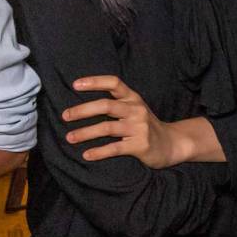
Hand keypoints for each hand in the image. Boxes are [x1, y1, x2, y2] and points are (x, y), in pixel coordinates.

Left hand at [64, 76, 189, 168]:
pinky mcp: (140, 146)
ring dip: (85, 133)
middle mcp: (136, 110)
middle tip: (65, 116)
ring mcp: (139, 128)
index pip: (113, 83)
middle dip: (82, 110)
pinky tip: (86, 155)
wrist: (172, 144)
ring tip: (70, 138)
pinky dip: (98, 152)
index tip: (75, 85)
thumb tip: (82, 104)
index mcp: (133, 98)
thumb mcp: (134, 109)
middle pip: (106, 105)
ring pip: (107, 127)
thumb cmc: (144, 126)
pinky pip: (115, 148)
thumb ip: (115, 104)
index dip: (94, 81)